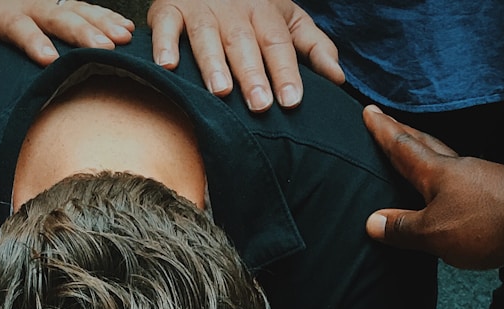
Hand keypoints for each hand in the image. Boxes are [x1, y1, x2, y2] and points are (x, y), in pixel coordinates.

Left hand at [0, 0, 133, 66]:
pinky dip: (106, 17)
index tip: (48, 58)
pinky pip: (85, 7)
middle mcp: (27, 3)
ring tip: (122, 39)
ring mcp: (45, 2)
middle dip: (81, 32)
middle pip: (57, 15)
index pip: (17, 24)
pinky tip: (126, 30)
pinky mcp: (58, 4)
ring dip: (101, 24)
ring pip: (76, 10)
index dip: (33, 40)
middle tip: (102, 49)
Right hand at [148, 0, 342, 111]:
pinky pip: (166, 25)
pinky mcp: (169, 8)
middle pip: (245, 44)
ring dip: (213, 63)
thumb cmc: (251, 8)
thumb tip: (338, 78)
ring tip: (221, 90)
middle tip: (260, 105)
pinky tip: (168, 66)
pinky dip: (165, 44)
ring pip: (207, 35)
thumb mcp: (288, 19)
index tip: (292, 101)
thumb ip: (313, 47)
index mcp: (265, 14)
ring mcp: (201, 9)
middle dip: (253, 73)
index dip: (286, 72)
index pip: (279, 45)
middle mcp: (234, 11)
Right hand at [363, 105, 503, 269]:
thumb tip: (373, 222)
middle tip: (388, 122)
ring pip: (445, 162)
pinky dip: (447, 183)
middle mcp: (457, 169)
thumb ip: (403, 228)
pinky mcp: (495, 196)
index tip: (369, 112)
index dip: (384, 131)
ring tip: (414, 156)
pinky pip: (462, 184)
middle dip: (403, 134)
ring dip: (426, 156)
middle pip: (425, 146)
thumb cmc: (487, 222)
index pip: (402, 147)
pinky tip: (448, 193)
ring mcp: (479, 180)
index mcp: (436, 173)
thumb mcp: (434, 232)